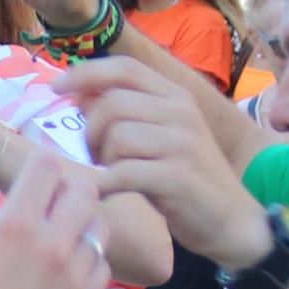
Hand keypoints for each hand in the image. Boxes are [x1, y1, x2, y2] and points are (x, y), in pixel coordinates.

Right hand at [0, 150, 103, 288]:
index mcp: (16, 224)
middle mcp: (52, 241)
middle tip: (55, 203)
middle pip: (84, 188)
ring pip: (99, 224)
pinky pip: (102, 263)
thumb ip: (0, 220)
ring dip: (83, 224)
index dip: (40, 165)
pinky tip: (70, 270)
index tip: (36, 175)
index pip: (46, 165)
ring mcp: (75, 271)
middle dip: (68, 190)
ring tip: (65, 238)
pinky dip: (90, 260)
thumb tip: (23, 204)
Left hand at [66, 59, 267, 268]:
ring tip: (112, 175)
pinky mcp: (177, 177)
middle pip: (112, 104)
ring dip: (102, 161)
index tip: (56, 89)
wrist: (232, 221)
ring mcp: (182, 143)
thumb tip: (79, 93)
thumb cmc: (186, 179)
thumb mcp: (161, 136)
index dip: (85, 74)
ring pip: (116, 138)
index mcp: (175, 96)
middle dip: (90, 132)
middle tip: (95, 157)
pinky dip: (106, 186)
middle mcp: (181, 112)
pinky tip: (109, 194)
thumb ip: (127, 112)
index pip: (123, 68)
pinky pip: (123, 173)